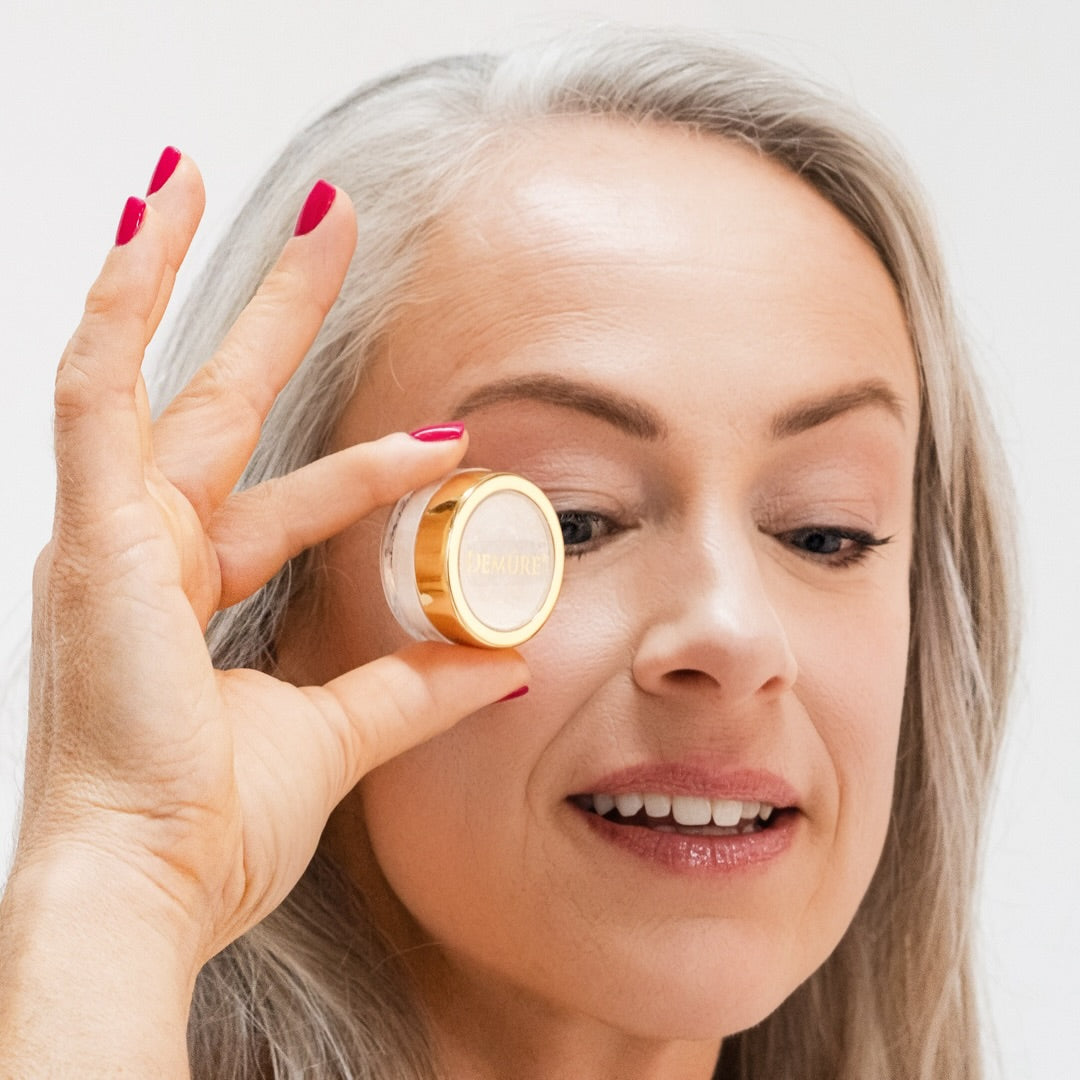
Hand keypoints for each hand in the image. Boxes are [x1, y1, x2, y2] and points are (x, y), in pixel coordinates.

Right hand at [9, 151, 527, 976]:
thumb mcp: (332, 735)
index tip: (448, 445)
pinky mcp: (92, 535)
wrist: (147, 889)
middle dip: (275, 314)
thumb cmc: (207, 828)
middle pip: (219, 403)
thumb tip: (500, 665)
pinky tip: (149, 222)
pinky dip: (118, 307)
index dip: (366, 470)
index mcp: (188, 591)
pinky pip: (98, 395)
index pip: (287, 504)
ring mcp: (110, 535)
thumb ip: (411, 690)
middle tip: (329, 229)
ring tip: (221, 187)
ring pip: (154, 371)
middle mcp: (140, 548)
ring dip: (195, 275)